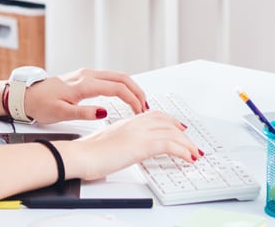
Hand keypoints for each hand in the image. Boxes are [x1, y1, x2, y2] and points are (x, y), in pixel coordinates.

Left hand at [23, 68, 147, 123]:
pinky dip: (122, 85)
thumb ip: (84, 112)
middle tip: (146, 106)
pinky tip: (125, 94)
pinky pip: (109, 77)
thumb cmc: (41, 104)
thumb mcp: (61, 113)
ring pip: (116, 75)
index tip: (140, 111)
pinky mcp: (84, 77)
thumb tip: (104, 111)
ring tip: (140, 102)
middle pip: (121, 77)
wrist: (26, 95)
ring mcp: (86, 74)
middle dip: (137, 91)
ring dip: (131, 87)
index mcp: (84, 84)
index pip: (117, 88)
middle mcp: (87, 75)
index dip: (132, 99)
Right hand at [60, 111, 200, 180]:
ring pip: (172, 132)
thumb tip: (125, 149)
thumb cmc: (87, 152)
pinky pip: (170, 145)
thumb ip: (120, 142)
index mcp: (127, 122)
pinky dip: (184, 151)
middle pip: (166, 122)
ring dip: (187, 144)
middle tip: (192, 143)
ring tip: (194, 153)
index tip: (178, 127)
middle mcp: (135, 124)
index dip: (170, 121)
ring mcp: (139, 133)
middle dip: (182, 133)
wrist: (81, 154)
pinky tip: (188, 158)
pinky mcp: (142, 144)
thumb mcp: (107, 143)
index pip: (154, 116)